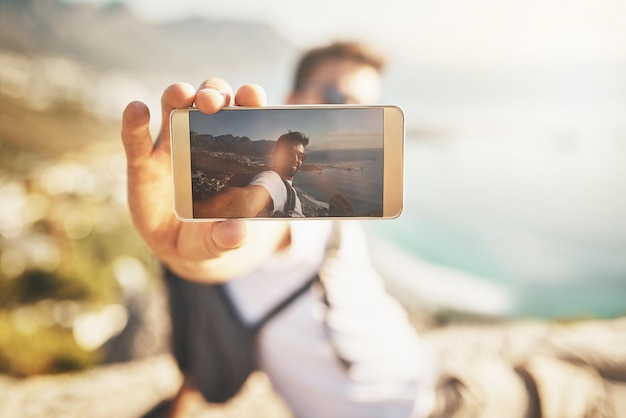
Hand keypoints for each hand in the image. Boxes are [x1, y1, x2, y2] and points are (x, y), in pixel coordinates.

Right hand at [121, 79, 288, 281]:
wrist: (178, 246)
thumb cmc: (209, 233)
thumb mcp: (219, 240)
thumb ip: (228, 237)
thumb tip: (236, 233)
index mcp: (232, 151)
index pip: (243, 115)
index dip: (248, 99)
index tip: (252, 96)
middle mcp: (201, 139)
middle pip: (208, 101)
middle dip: (211, 93)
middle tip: (212, 103)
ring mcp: (170, 147)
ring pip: (173, 107)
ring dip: (177, 95)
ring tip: (181, 95)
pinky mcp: (142, 162)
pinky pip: (136, 138)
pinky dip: (134, 122)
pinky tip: (136, 110)